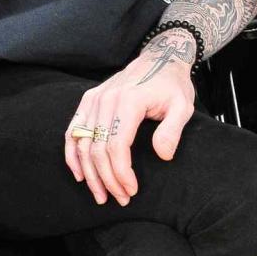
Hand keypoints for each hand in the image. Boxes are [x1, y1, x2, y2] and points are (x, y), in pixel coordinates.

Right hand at [64, 30, 196, 205]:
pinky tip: (80, 174)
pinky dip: (72, 155)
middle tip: (120, 198)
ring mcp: (95, 98)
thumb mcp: (183, 105)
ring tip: (101, 195)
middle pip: (97, 149)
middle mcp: (106, 98)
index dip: (121, 173)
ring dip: (89, 173)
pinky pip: (73, 131)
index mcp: (129, 100)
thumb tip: (163, 155)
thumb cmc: (173, 84)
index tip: (131, 190)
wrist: (161, 57)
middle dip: (107, 179)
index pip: (116, 146)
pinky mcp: (89, 99)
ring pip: (82, 144)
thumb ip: (174, 129)